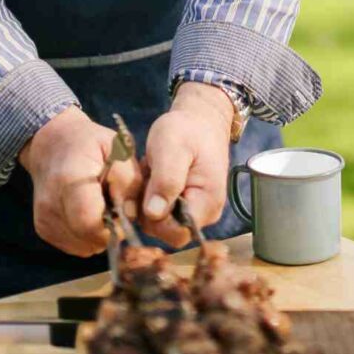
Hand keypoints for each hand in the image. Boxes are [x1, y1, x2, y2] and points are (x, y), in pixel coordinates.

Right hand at [18, 107, 141, 257]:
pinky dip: (87, 235)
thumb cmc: (89, 144)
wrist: (50, 143)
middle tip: (115, 208)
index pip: (89, 223)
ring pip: (83, 247)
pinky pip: (75, 246)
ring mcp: (44, 219)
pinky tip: (88, 213)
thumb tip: (130, 215)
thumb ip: (129, 181)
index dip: (113, 227)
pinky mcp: (43, 229)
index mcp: (69, 180)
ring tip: (100, 207)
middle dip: (109, 231)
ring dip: (98, 234)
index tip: (123, 212)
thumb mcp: (118, 149)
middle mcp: (51, 204)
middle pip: (88, 238)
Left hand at [140, 82, 232, 246]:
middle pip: (165, 231)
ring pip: (157, 222)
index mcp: (207, 204)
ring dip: (146, 199)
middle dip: (149, 206)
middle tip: (150, 174)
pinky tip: (152, 176)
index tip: (148, 187)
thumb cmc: (187, 130)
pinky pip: (157, 213)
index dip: (156, 217)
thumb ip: (166, 180)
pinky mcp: (181, 207)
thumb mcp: (172, 147)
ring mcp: (193, 212)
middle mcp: (204, 215)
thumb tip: (154, 214)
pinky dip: (148, 197)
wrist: (198, 121)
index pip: (177, 232)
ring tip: (152, 172)